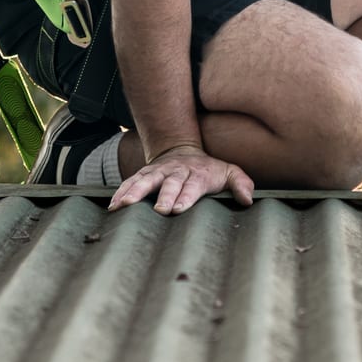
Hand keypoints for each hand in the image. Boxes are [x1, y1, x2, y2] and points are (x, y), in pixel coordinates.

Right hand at [109, 143, 253, 216]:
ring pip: (144, 180)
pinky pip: (130, 182)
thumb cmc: (208, 170)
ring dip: (133, 193)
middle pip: (168, 183)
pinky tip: (113, 205)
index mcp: (197, 174)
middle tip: (160, 210)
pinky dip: (121, 192)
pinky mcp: (142, 174)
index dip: (185, 197)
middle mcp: (175, 172)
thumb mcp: (228, 172)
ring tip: (122, 206)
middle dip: (163, 196)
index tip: (178, 209)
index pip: (191, 186)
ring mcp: (157, 172)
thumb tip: (248, 199)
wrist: (181, 151)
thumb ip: (240, 184)